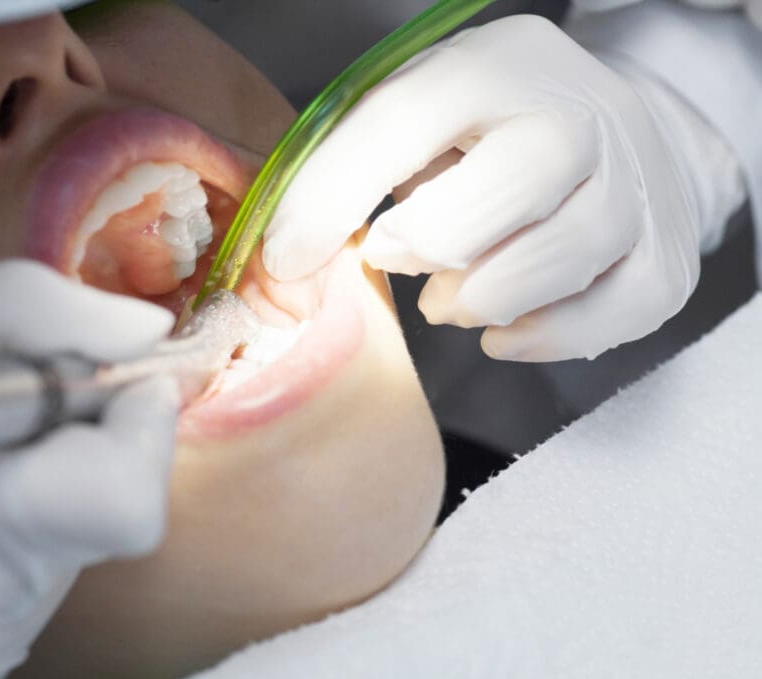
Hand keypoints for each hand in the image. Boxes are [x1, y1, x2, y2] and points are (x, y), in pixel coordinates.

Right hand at [0, 261, 179, 678]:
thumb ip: (38, 310)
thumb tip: (146, 333)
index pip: (123, 504)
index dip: (141, 434)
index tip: (121, 386)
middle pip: (103, 521)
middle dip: (82, 451)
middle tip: (3, 412)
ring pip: (69, 555)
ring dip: (43, 496)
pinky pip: (27, 593)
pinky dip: (13, 544)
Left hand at [263, 15, 736, 360]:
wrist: (610, 128)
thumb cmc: (485, 130)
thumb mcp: (417, 111)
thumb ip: (350, 164)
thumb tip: (287, 262)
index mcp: (498, 66)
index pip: (399, 128)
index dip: (327, 202)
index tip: (285, 259)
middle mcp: (583, 116)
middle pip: (482, 209)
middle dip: (420, 250)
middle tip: (397, 255)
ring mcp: (638, 188)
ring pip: (540, 271)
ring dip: (472, 301)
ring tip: (451, 292)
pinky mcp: (667, 257)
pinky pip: (600, 321)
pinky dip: (536, 337)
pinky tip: (503, 324)